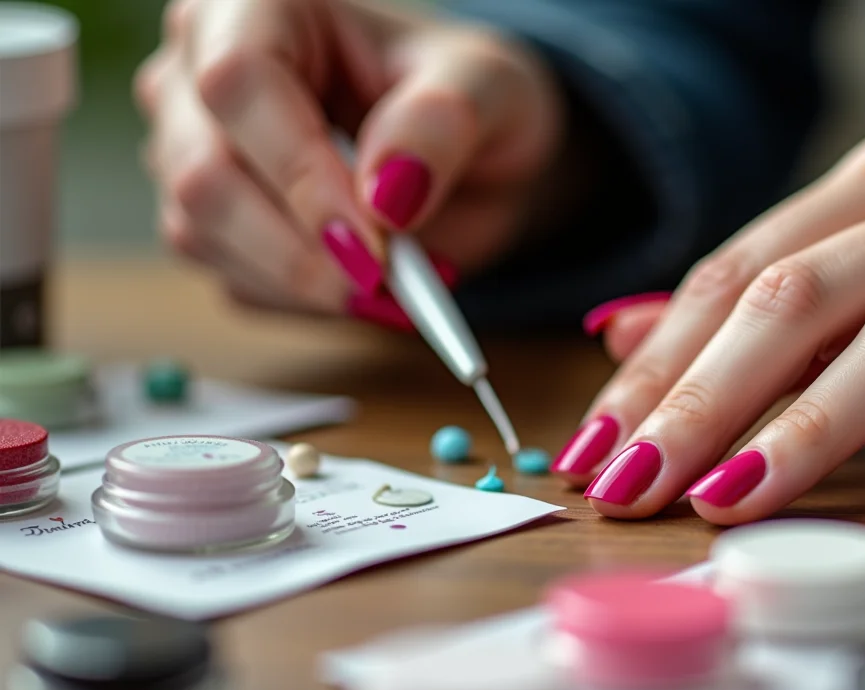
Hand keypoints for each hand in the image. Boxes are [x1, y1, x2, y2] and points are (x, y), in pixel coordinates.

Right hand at [135, 0, 564, 319]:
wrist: (474, 158)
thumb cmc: (471, 98)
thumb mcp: (491, 90)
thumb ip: (443, 124)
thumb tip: (387, 198)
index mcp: (262, 4)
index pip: (239, 82)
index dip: (300, 172)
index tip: (374, 239)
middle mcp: (201, 69)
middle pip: (204, 172)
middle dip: (299, 247)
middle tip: (384, 282)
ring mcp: (190, 149)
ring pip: (201, 234)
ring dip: (303, 281)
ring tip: (394, 281)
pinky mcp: (205, 223)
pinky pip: (231, 280)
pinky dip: (304, 301)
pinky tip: (363, 282)